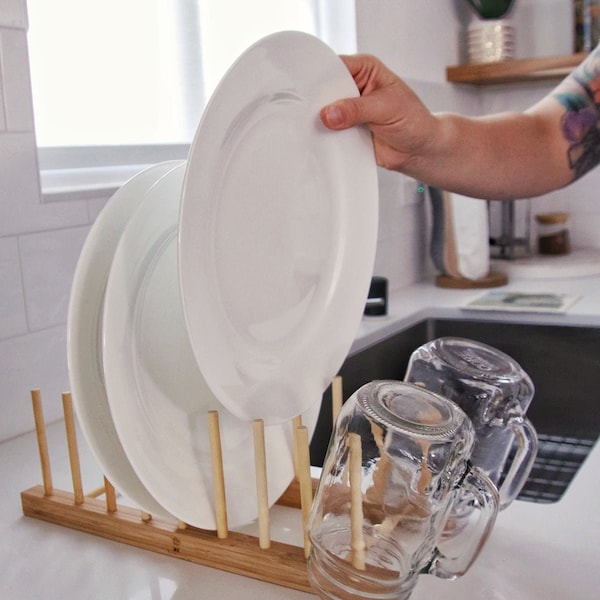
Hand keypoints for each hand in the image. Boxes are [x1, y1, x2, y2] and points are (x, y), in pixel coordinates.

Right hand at [320, 54, 438, 171]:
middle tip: (312, 112)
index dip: (321, 77)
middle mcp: (354, 87)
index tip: (310, 90)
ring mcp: (348, 109)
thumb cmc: (413, 121)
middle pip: (326, 89)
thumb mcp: (386, 108)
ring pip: (324, 112)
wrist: (418, 150)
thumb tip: (329, 113)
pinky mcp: (345, 130)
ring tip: (316, 127)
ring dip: (321, 121)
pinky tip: (321, 139)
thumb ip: (357, 110)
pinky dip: (325, 137)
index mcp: (365, 69)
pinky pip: (329, 132)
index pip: (336, 66)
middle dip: (319, 100)